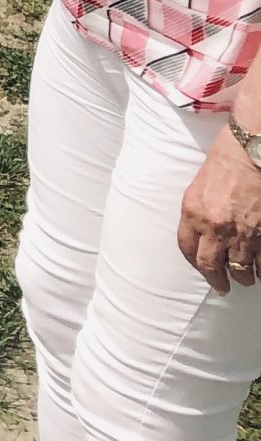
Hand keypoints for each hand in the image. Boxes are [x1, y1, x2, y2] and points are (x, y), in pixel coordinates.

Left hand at [180, 135, 260, 294]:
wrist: (250, 153)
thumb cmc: (224, 163)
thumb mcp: (199, 187)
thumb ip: (198, 212)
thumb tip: (204, 233)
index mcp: (192, 213)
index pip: (186, 248)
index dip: (194, 262)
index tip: (202, 268)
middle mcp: (214, 227)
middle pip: (210, 265)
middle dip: (216, 280)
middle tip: (222, 287)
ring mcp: (241, 233)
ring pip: (240, 268)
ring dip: (242, 276)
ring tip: (245, 279)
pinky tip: (260, 270)